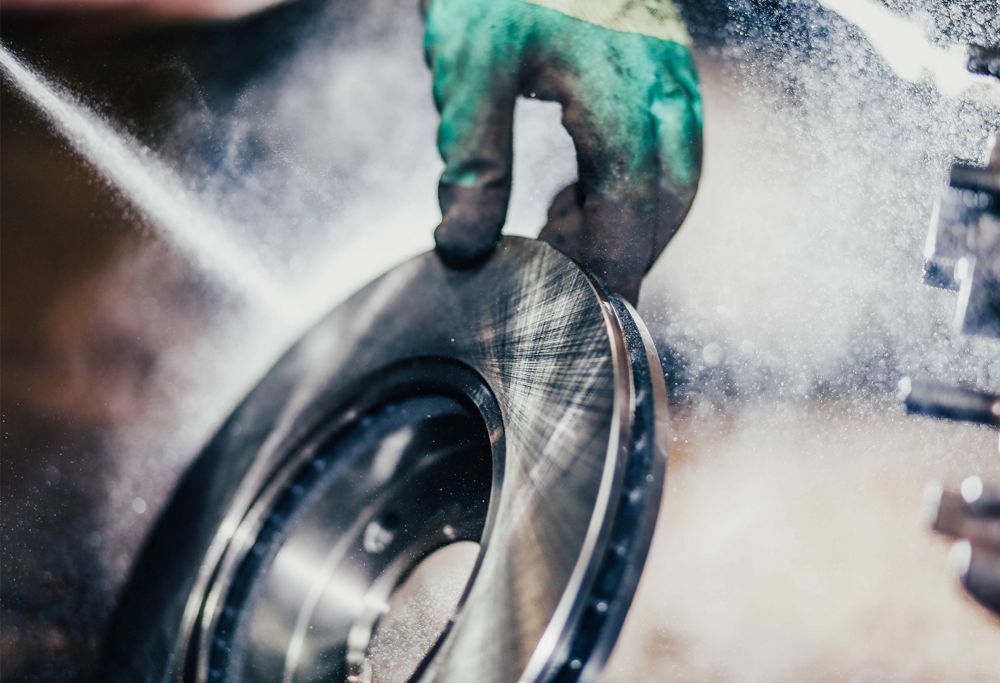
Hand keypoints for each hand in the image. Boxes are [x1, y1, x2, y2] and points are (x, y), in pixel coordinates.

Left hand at [424, 0, 702, 303]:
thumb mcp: (471, 68)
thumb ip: (473, 163)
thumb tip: (464, 246)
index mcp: (622, 92)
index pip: (631, 206)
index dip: (611, 266)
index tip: (591, 309)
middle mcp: (663, 85)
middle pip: (668, 197)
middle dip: (628, 251)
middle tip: (577, 287)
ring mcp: (669, 70)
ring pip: (675, 174)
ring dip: (631, 221)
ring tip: (564, 241)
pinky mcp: (658, 62)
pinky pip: (665, 143)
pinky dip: (629, 186)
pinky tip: (577, 196)